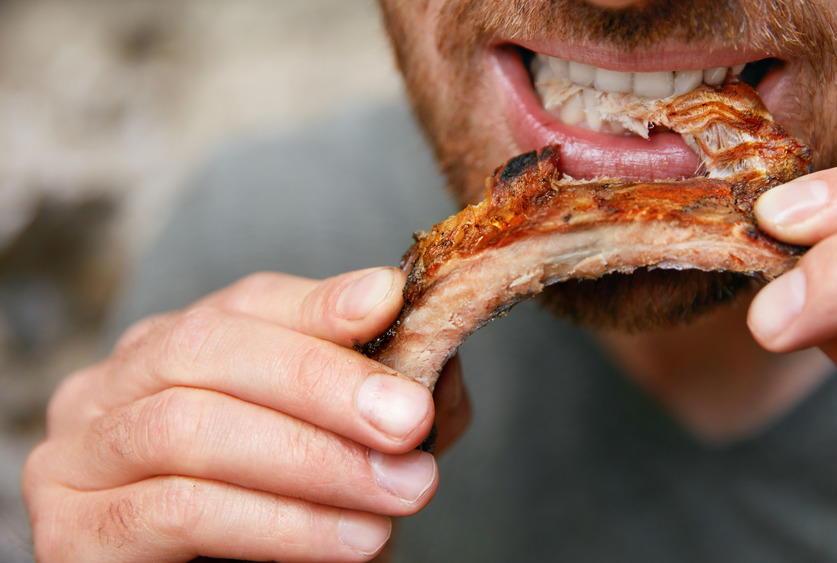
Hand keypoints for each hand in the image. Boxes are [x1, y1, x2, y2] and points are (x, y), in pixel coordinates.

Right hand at [22, 267, 470, 561]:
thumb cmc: (275, 519)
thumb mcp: (334, 443)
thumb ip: (370, 396)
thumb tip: (421, 348)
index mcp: (174, 349)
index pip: (244, 303)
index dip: (317, 303)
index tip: (387, 305)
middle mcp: (114, 385)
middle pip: (209, 350)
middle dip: (322, 383)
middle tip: (408, 422)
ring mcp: (80, 452)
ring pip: (190, 427)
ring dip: (313, 460)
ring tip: (400, 492)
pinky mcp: (73, 529)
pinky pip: (179, 510)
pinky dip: (278, 523)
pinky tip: (350, 540)